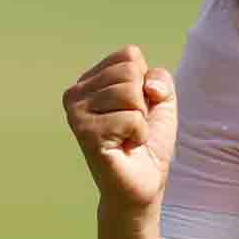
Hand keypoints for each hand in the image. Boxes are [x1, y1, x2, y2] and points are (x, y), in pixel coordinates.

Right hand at [62, 44, 177, 212]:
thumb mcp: (161, 100)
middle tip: (132, 127)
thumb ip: (159, 77)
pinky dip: (139, 135)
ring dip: (141, 120)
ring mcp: (76, 113)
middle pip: (130, 71)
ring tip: (127, 137)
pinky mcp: (85, 133)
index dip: (146, 83)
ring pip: (130, 93)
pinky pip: (131, 118)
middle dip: (143, 102)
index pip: (128, 55)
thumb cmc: (148, 142)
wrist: (143, 182)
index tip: (137, 109)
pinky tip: (124, 148)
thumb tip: (147, 85)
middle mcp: (76, 93)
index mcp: (90, 80)